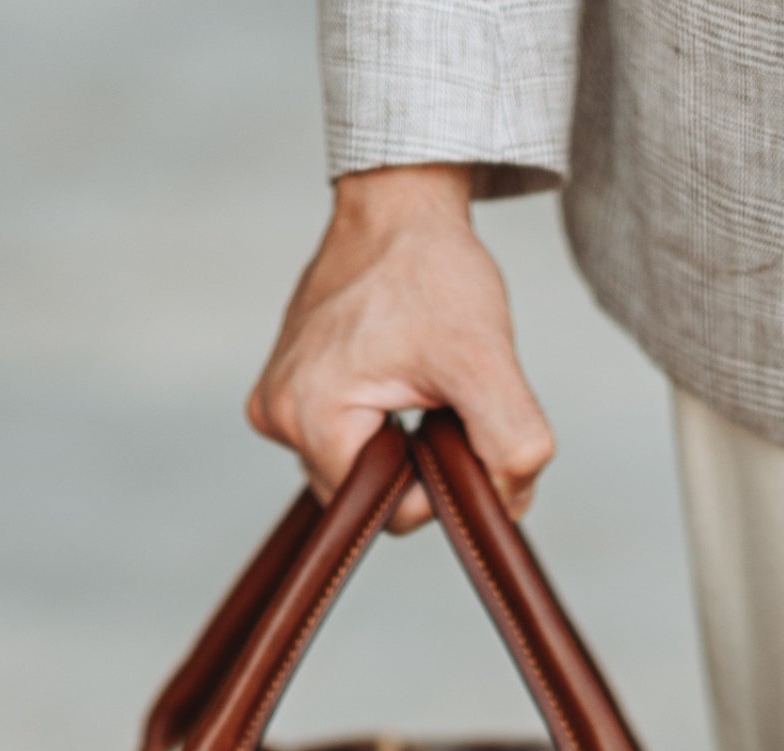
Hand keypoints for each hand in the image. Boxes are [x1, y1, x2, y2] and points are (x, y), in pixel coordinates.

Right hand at [248, 163, 554, 530]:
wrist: (399, 204)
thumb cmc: (433, 272)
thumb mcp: (485, 359)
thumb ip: (511, 443)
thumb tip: (509, 503)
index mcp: (311, 420)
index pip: (388, 514)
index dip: (438, 484)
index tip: (454, 420)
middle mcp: (277, 418)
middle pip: (368, 497)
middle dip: (415, 462)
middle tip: (438, 395)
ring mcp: (272, 403)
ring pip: (356, 470)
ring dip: (397, 441)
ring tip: (414, 377)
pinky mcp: (281, 388)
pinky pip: (339, 438)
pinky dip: (375, 420)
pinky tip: (391, 372)